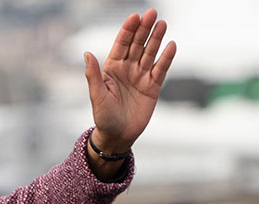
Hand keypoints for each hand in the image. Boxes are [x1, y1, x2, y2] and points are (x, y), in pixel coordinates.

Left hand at [84, 8, 176, 153]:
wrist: (118, 135)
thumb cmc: (104, 116)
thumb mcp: (97, 96)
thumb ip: (93, 75)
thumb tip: (86, 53)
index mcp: (111, 67)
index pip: (121, 44)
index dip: (128, 30)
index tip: (134, 17)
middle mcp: (127, 68)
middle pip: (137, 44)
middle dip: (144, 29)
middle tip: (152, 13)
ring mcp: (141, 76)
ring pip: (150, 53)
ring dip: (156, 39)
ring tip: (162, 24)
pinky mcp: (153, 86)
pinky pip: (161, 69)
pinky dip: (166, 58)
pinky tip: (171, 45)